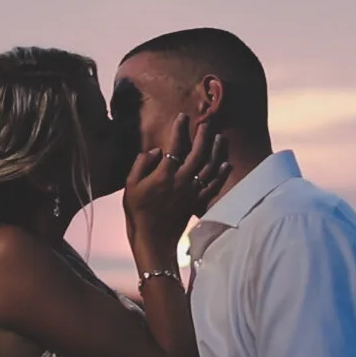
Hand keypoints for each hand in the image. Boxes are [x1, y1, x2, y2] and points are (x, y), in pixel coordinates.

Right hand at [123, 113, 230, 253]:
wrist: (153, 240)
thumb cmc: (137, 212)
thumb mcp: (130, 186)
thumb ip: (141, 164)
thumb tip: (156, 150)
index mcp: (164, 174)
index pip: (175, 146)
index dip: (179, 129)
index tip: (183, 117)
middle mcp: (182, 180)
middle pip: (198, 153)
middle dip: (203, 135)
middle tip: (206, 123)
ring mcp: (192, 192)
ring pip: (210, 167)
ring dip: (216, 151)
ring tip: (220, 137)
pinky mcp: (197, 202)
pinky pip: (213, 186)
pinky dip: (221, 174)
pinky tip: (226, 164)